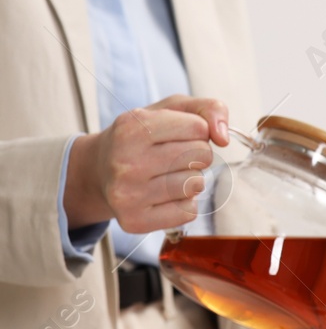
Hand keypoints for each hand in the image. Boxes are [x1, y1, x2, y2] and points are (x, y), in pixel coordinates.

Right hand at [64, 95, 229, 232]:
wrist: (99, 170)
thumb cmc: (143, 137)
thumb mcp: (170, 109)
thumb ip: (208, 108)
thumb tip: (224, 137)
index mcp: (131, 127)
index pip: (199, 128)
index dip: (197, 130)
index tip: (177, 134)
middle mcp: (125, 162)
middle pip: (202, 156)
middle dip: (197, 154)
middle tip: (172, 156)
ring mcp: (128, 194)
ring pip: (196, 185)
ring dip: (191, 179)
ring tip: (165, 174)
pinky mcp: (135, 220)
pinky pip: (189, 212)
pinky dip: (184, 203)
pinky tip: (162, 196)